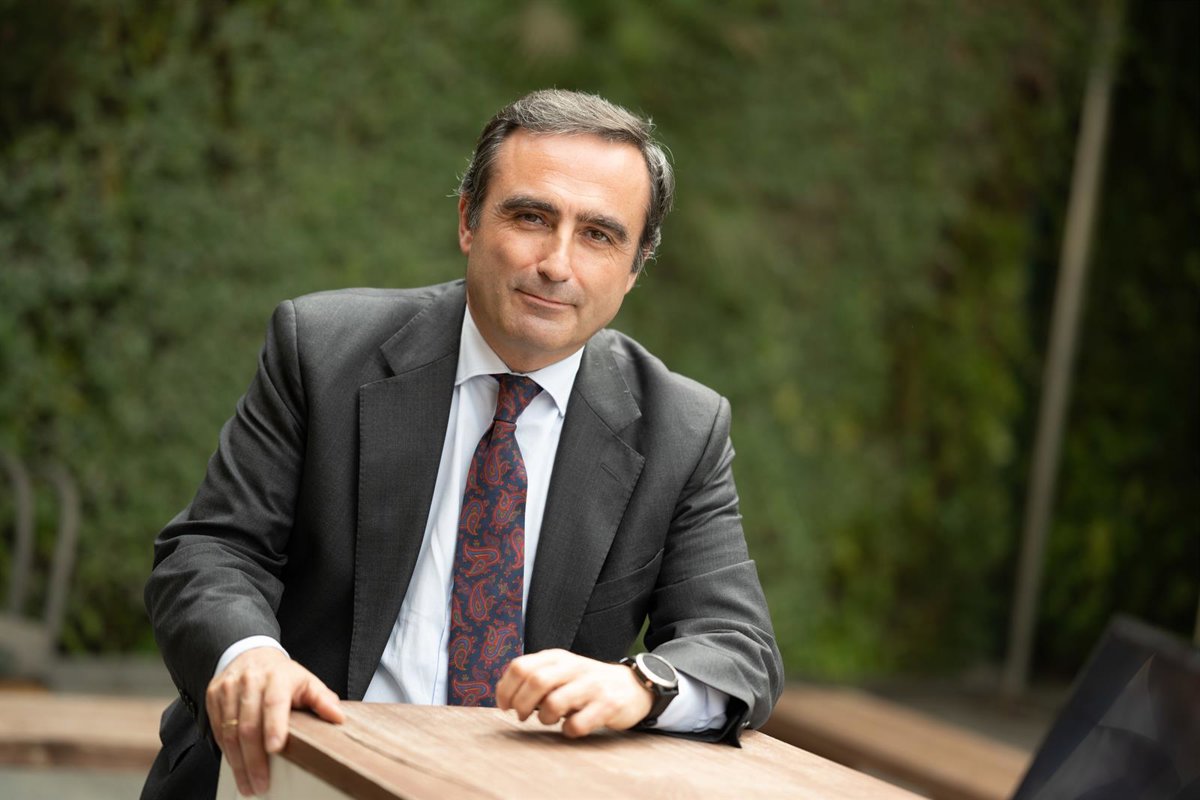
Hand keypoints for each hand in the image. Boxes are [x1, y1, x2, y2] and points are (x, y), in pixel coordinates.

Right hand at [205, 646, 344, 796]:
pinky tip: (236, 766)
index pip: (274, 703)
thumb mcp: (306, 682)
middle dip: (254, 760)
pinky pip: (217, 730)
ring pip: (230, 731)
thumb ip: (322, 700)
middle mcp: (250, 681)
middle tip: (261, 783)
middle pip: (249, 725)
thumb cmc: (282, 675)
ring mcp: (228, 689)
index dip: (274, 727)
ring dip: (238, 763)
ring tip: (248, 784)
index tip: (276, 748)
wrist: (251, 655)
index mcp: (277, 677)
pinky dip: (226, 752)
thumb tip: (337, 717)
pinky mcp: (213, 697)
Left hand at [495, 649, 652, 737]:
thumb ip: (535, 677)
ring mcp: (592, 685)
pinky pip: (577, 724)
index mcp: (557, 657)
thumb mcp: (561, 672)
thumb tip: (504, 696)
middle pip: (534, 681)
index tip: (505, 705)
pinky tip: (573, 726)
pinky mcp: (607, 705)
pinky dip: (569, 731)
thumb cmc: (586, 684)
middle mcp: (573, 667)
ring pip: (553, 703)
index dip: (506, 689)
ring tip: (550, 720)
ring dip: (545, 718)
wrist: (632, 686)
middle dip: (521, 704)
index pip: (520, 667)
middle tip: (522, 716)